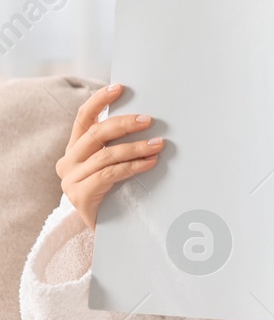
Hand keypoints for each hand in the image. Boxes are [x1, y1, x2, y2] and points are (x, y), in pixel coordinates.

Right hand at [56, 83, 165, 228]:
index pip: (83, 118)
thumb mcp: (115, 165)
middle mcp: (68, 162)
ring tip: (159, 144)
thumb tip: (149, 121)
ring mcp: (71, 180)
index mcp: (75, 149)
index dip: (99, 100)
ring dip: (135, 147)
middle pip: (95, 134)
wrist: (109, 232)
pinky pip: (109, 175)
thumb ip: (119, 145)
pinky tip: (150, 163)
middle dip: (124, 124)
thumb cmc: (117, 193)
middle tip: (149, 120)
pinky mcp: (80, 196)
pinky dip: (132, 166)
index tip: (119, 87)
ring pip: (105, 155)